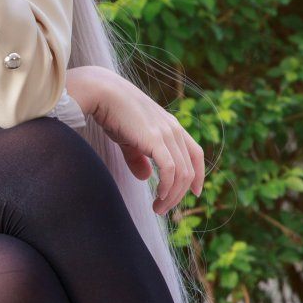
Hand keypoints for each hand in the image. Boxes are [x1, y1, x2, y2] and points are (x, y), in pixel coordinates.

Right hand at [68, 65, 203, 217]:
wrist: (104, 93)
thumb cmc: (114, 113)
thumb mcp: (130, 139)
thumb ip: (139, 158)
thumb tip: (145, 177)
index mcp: (172, 127)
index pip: (196, 154)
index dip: (199, 174)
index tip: (194, 192)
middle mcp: (174, 130)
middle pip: (189, 170)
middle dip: (179, 194)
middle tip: (163, 209)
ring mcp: (167, 134)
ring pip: (181, 174)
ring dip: (172, 195)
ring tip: (159, 208)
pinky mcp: (155, 139)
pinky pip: (170, 170)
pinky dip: (168, 187)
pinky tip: (159, 196)